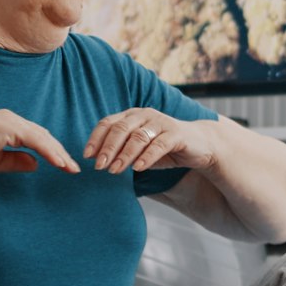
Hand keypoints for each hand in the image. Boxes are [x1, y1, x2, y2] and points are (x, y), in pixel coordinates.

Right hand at [0, 109, 81, 175]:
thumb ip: (15, 162)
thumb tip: (36, 164)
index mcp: (7, 126)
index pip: (36, 138)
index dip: (51, 152)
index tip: (63, 166)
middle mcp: (12, 120)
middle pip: (44, 136)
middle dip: (60, 153)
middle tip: (73, 169)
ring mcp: (11, 121)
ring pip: (43, 138)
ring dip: (58, 154)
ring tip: (70, 169)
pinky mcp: (10, 127)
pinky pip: (36, 141)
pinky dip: (49, 152)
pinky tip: (59, 164)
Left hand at [84, 110, 217, 174]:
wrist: (199, 145)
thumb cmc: (164, 148)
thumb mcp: (139, 149)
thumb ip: (121, 151)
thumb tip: (97, 161)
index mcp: (131, 115)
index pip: (108, 123)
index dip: (95, 139)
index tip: (87, 156)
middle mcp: (144, 115)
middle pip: (120, 129)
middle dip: (107, 149)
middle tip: (99, 166)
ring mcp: (161, 122)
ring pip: (138, 137)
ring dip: (124, 156)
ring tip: (115, 171)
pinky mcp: (176, 133)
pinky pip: (158, 145)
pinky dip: (146, 157)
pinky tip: (138, 168)